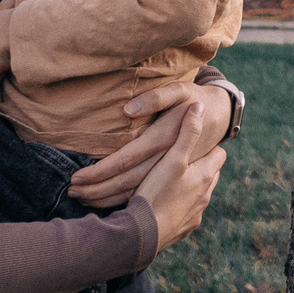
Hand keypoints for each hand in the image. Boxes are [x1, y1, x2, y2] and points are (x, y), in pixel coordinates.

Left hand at [68, 82, 235, 207]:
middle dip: (97, 189)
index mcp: (165, 140)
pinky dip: (122, 199)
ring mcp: (172, 173)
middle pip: (126, 181)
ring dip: (106, 197)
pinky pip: (146, 192)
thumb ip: (156, 98)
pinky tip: (105, 200)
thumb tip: (128, 110)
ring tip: (81, 198)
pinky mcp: (173, 177)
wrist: (222, 116)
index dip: (101, 170)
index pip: (127, 160)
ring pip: (135, 191)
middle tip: (71, 192)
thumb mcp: (181, 91)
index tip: (78, 176)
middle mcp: (167, 161)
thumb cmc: (196, 100)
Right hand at [131, 101, 227, 250]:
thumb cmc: (158, 193)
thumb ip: (187, 132)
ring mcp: (196, 215)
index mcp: (206, 175)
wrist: (143, 236)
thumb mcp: (172, 158)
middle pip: (209, 175)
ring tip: (167, 182)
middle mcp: (206, 196)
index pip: (219, 153)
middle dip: (198, 167)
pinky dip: (177, 207)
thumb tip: (199, 107)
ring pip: (197, 195)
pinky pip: (185, 214)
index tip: (194, 142)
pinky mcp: (183, 230)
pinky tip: (161, 204)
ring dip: (187, 188)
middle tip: (178, 160)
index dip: (207, 146)